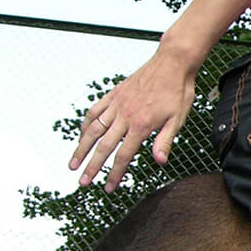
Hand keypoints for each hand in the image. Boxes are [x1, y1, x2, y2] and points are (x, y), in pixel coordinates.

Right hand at [69, 49, 195, 191]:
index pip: (123, 156)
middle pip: (103, 147)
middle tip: (82, 182)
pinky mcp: (113, 95)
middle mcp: (125, 116)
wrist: (172, 63)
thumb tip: (160, 162)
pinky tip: (82, 136)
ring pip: (93, 130)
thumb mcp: (178, 119)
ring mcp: (117, 104)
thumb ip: (165, 141)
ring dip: (81, 149)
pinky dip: (86, 125)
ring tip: (73, 164)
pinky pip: (94, 111)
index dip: (114, 174)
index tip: (108, 188)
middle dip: (92, 167)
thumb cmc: (177, 91)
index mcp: (141, 125)